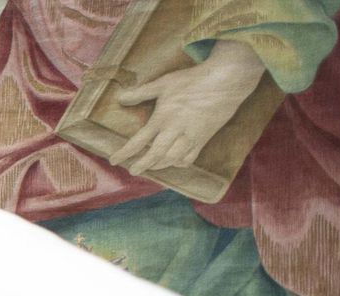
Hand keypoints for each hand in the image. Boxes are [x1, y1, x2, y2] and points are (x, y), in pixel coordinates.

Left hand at [110, 40, 265, 175]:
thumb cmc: (193, 80)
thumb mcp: (163, 83)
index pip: (138, 141)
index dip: (124, 153)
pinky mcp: (204, 139)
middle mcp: (175, 131)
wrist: (226, 81)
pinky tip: (174, 161)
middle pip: (155, 155)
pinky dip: (180, 163)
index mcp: (162, 118)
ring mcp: (191, 137)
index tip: (113, 160)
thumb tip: (120, 98)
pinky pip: (190, 158)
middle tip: (133, 171)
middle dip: (142, 165)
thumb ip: (141, 92)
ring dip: (160, 165)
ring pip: (172, 159)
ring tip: (151, 166)